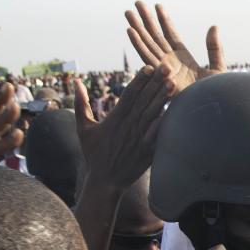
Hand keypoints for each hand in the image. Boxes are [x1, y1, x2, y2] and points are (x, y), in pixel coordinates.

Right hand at [74, 66, 169, 189]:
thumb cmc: (93, 154)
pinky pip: (157, 135)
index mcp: (114, 120)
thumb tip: (76, 82)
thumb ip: (81, 104)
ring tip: (173, 84)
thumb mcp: (82, 128)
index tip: (148, 67)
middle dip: (155, 84)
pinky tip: (174, 112)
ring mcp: (138, 139)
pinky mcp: (146, 152)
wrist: (105, 182)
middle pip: (144, 101)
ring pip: (152, 115)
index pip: (129, 95)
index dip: (139, 80)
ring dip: (163, 99)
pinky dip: (164, 124)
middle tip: (167, 68)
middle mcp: (127, 127)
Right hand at [125, 1, 225, 96]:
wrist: (211, 111)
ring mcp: (164, 69)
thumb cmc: (215, 95)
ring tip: (128, 12)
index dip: (164, 20)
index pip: (171, 35)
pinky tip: (130, 31)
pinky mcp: (161, 76)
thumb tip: (214, 27)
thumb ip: (214, 48)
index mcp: (183, 59)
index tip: (158, 6)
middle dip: (146, 20)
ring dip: (137, 28)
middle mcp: (170, 63)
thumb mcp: (217, 67)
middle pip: (156, 37)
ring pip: (148, 44)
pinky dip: (138, 44)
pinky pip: (146, 58)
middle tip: (137, 3)